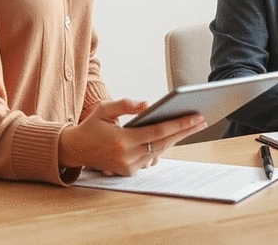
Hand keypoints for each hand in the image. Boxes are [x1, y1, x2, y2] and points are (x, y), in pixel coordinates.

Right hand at [58, 99, 206, 175]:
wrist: (75, 150)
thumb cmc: (91, 126)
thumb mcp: (104, 109)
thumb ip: (126, 104)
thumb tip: (149, 104)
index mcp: (122, 140)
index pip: (158, 132)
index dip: (179, 124)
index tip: (195, 117)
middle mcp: (127, 156)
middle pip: (164, 143)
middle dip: (185, 131)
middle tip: (202, 120)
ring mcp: (128, 167)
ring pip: (159, 151)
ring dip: (176, 139)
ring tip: (193, 125)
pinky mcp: (128, 172)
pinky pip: (151, 158)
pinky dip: (162, 146)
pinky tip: (174, 135)